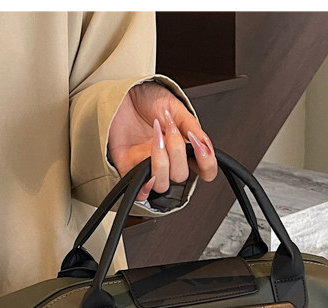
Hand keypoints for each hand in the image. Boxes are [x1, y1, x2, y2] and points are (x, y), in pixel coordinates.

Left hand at [108, 81, 217, 201]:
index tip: (200, 147)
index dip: (206, 164)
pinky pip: (140, 194)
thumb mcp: (175, 106)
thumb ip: (192, 126)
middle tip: (170, 129)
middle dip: (177, 152)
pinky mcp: (130, 171)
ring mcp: (150, 168)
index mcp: (185, 149)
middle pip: (181, 177)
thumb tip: (205, 144)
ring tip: (156, 136)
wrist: (122, 94)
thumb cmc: (146, 99)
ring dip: (161, 162)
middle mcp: (169, 162)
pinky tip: (146, 166)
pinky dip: (144, 186)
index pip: (205, 170)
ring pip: (162, 184)